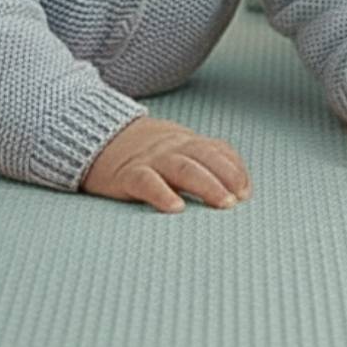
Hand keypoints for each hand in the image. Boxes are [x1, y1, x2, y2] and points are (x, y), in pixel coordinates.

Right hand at [81, 116, 249, 212]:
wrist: (100, 138)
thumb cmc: (149, 151)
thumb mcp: (179, 148)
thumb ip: (207, 158)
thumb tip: (241, 184)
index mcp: (188, 142)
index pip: (218, 151)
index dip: (235, 170)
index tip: (246, 192)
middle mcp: (173, 148)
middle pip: (205, 158)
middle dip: (226, 178)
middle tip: (238, 201)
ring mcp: (151, 159)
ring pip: (183, 168)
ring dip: (207, 185)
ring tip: (222, 203)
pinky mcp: (127, 174)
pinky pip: (146, 182)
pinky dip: (162, 194)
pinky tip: (175, 208)